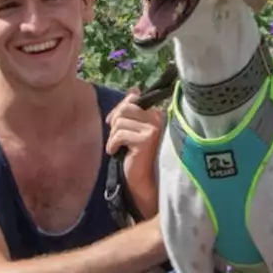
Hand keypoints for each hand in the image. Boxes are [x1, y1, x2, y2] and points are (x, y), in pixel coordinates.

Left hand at [104, 89, 164, 218]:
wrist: (145, 183)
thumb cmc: (138, 156)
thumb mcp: (134, 130)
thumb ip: (133, 112)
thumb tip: (134, 89)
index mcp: (158, 115)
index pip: (134, 99)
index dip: (119, 109)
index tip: (113, 122)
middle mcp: (159, 119)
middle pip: (125, 108)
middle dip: (115, 121)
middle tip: (115, 137)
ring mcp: (154, 129)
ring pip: (120, 122)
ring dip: (113, 136)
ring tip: (119, 148)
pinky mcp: (146, 140)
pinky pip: (119, 134)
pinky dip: (112, 144)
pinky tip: (117, 153)